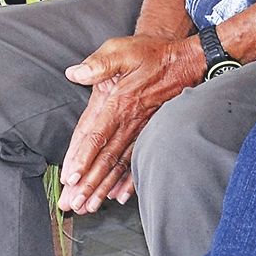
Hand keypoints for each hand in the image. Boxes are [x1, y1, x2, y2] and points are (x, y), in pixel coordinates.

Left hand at [58, 35, 203, 213]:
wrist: (184, 60)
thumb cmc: (151, 53)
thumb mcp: (123, 49)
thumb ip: (99, 64)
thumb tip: (75, 73)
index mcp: (119, 102)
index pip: (96, 135)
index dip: (82, 158)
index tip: (70, 178)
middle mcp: (129, 121)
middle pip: (105, 158)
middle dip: (87, 183)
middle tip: (71, 204)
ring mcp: (141, 129)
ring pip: (119, 164)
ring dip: (103, 187)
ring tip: (89, 206)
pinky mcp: (149, 132)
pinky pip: (137, 161)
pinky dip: (128, 181)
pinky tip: (118, 196)